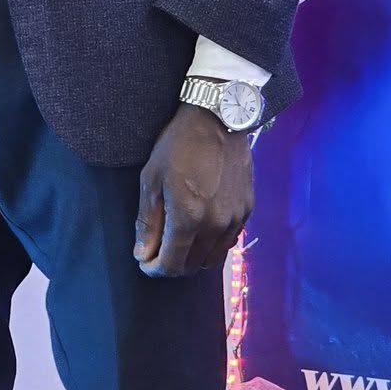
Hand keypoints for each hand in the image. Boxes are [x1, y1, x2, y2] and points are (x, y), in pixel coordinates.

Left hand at [134, 105, 254, 277]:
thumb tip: (143, 254)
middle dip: (172, 265)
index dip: (156, 269)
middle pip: (193, 266)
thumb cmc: (178, 146)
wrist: (217, 120)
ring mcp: (236, 218)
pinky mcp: (247, 209)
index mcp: (189, 218)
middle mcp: (216, 224)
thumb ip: (148, 222)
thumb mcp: (151, 181)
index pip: (172, 263)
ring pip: (214, 258)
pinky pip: (229, 241)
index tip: (145, 263)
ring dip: (193, 258)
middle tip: (157, 253)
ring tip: (178, 244)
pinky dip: (212, 245)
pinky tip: (199, 231)